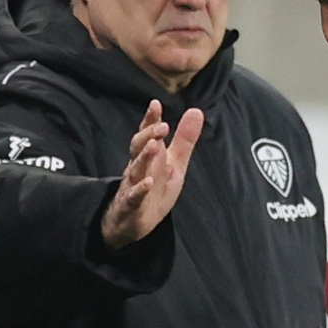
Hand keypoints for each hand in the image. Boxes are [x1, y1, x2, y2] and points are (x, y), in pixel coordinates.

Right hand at [101, 100, 203, 250]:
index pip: (147, 134)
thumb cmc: (154, 190)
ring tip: (154, 145)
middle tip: (162, 126)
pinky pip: (133, 196)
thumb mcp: (175, 164)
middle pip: (138, 147)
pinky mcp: (131, 206)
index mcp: (149, 157)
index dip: (151, 120)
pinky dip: (139, 189)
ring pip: (135, 169)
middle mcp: (138, 168)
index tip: (155, 104)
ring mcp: (132, 186)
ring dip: (144, 157)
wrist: (132, 223)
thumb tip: (196, 111)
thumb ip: (184, 140)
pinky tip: (147, 183)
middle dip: (148, 134)